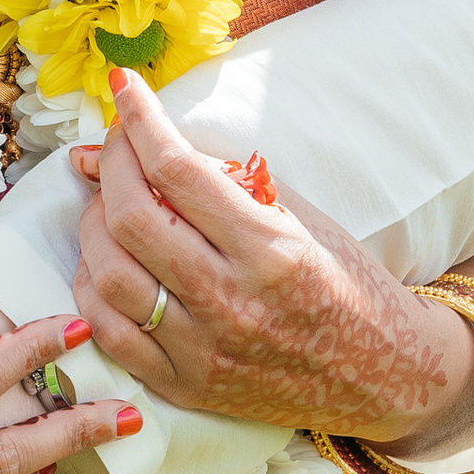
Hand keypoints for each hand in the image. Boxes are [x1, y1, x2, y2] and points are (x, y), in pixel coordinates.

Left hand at [70, 68, 473, 441]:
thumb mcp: (302, 218)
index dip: (140, 119)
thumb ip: (223, 180)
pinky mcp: (187, 387)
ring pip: (110, 276)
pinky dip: (93, 288)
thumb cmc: (346, 284)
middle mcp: (233, 302)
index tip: (124, 86)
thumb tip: (133, 145)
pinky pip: (110, 333)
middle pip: (133, 218)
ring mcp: (205, 350)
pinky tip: (105, 261)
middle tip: (117, 144)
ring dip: (92, 226)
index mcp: (272, 251)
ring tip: (107, 204)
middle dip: (112, 164)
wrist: (381, 377)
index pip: (179, 170)